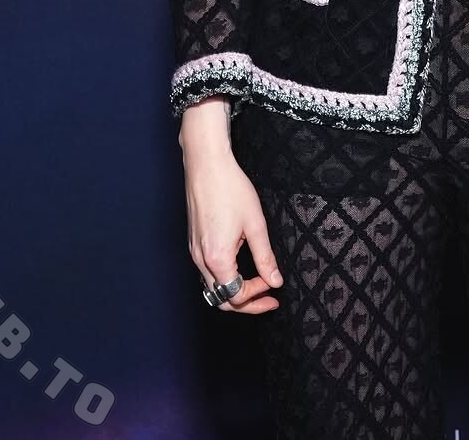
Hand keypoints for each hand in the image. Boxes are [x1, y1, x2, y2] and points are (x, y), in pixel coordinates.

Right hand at [181, 101, 284, 314]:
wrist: (206, 164)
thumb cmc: (231, 189)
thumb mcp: (255, 224)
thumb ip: (265, 257)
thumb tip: (275, 281)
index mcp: (217, 258)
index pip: (236, 295)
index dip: (257, 296)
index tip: (273, 286)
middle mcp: (200, 259)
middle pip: (220, 299)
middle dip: (246, 303)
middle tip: (268, 298)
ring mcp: (194, 251)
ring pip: (212, 286)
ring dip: (234, 291)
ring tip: (257, 284)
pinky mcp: (193, 241)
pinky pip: (207, 271)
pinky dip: (224, 277)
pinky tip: (240, 266)